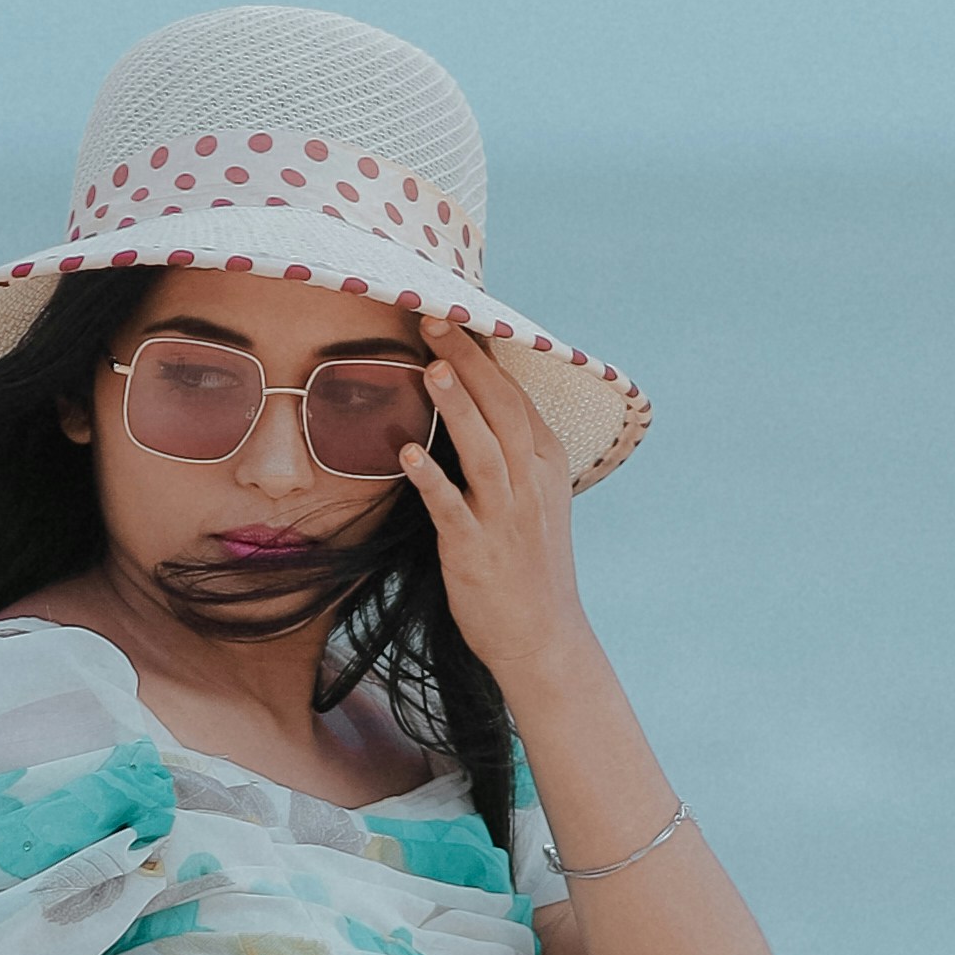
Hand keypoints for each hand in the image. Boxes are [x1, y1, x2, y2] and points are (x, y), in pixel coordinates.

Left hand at [404, 318, 588, 698]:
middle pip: (501, 410)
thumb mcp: (532, 500)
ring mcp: (506, 517)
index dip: (485, 355)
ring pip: (484, 449)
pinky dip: (433, 479)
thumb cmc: (529, 566)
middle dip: (468, 361)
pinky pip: (452, 509)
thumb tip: (472, 408)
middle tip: (434, 317)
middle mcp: (530, 484)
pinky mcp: (476, 550)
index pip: (515, 397)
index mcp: (545, 465)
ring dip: (458, 406)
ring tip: (430, 366)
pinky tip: (408, 453)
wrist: (544, 639)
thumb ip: (509, 454)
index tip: (457, 315)